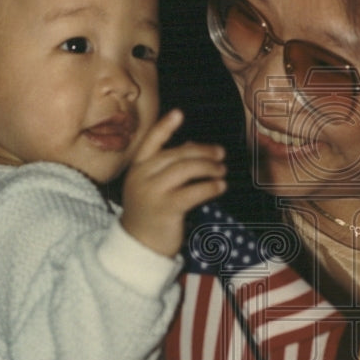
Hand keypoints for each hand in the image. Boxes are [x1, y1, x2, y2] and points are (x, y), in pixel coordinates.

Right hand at [121, 110, 225, 256]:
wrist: (139, 246)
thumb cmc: (150, 213)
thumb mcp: (152, 186)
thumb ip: (168, 166)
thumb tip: (192, 146)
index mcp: (137, 168)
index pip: (150, 142)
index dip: (165, 126)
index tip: (179, 113)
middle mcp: (141, 177)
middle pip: (176, 154)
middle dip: (202, 151)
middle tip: (221, 153)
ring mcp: (152, 193)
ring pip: (186, 170)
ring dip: (209, 167)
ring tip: (222, 171)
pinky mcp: (166, 209)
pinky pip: (193, 192)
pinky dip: (210, 187)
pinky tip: (220, 187)